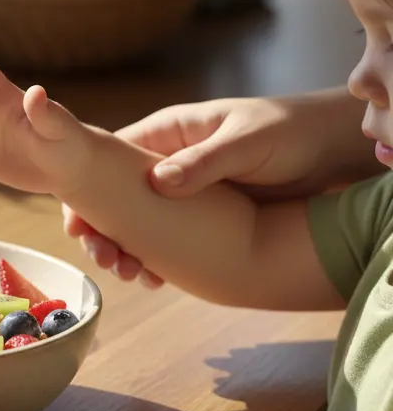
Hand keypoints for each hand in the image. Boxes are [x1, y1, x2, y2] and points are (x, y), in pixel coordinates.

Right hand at [63, 92, 371, 286]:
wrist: (332, 150)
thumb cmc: (287, 130)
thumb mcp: (247, 142)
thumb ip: (204, 161)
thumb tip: (158, 182)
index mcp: (166, 133)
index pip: (108, 159)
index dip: (85, 190)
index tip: (77, 224)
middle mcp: (165, 162)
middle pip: (114, 197)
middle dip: (102, 230)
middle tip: (106, 260)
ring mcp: (181, 193)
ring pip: (137, 223)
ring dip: (127, 249)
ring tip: (130, 275)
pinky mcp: (201, 219)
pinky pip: (166, 240)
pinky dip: (157, 259)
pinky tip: (156, 280)